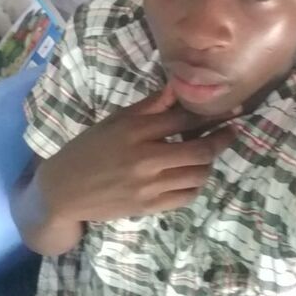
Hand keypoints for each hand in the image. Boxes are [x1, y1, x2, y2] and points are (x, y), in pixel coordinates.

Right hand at [38, 85, 237, 223]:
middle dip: (221, 140)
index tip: (229, 112)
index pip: (183, 120)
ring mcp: (148, 186)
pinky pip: (186, 196)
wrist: (64, 190)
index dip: (210, 116)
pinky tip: (191, 175)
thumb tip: (177, 88)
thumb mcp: (115, 120)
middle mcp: (145, 158)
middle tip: (230, 132)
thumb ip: (149, 106)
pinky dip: (195, 185)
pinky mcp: (148, 207)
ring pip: (197, 175)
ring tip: (206, 154)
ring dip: (208, 163)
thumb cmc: (89, 148)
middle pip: (199, 150)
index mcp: (135, 130)